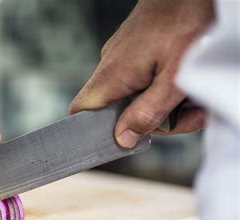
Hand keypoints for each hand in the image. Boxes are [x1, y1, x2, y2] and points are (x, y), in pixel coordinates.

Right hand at [70, 0, 212, 147]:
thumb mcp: (175, 78)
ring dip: (164, 103)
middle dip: (153, 120)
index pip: (81, 112)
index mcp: (112, 75)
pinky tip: (186, 83)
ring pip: (135, 95)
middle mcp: (110, 65)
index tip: (117, 142)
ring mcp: (122, 56)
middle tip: (186, 117)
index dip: (92, 132)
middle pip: (118, 110)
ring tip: (194, 99)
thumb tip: (121, 139)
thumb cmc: (189, 21)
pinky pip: (143, 78)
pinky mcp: (135, 49)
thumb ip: (147, 113)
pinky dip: (164, 85)